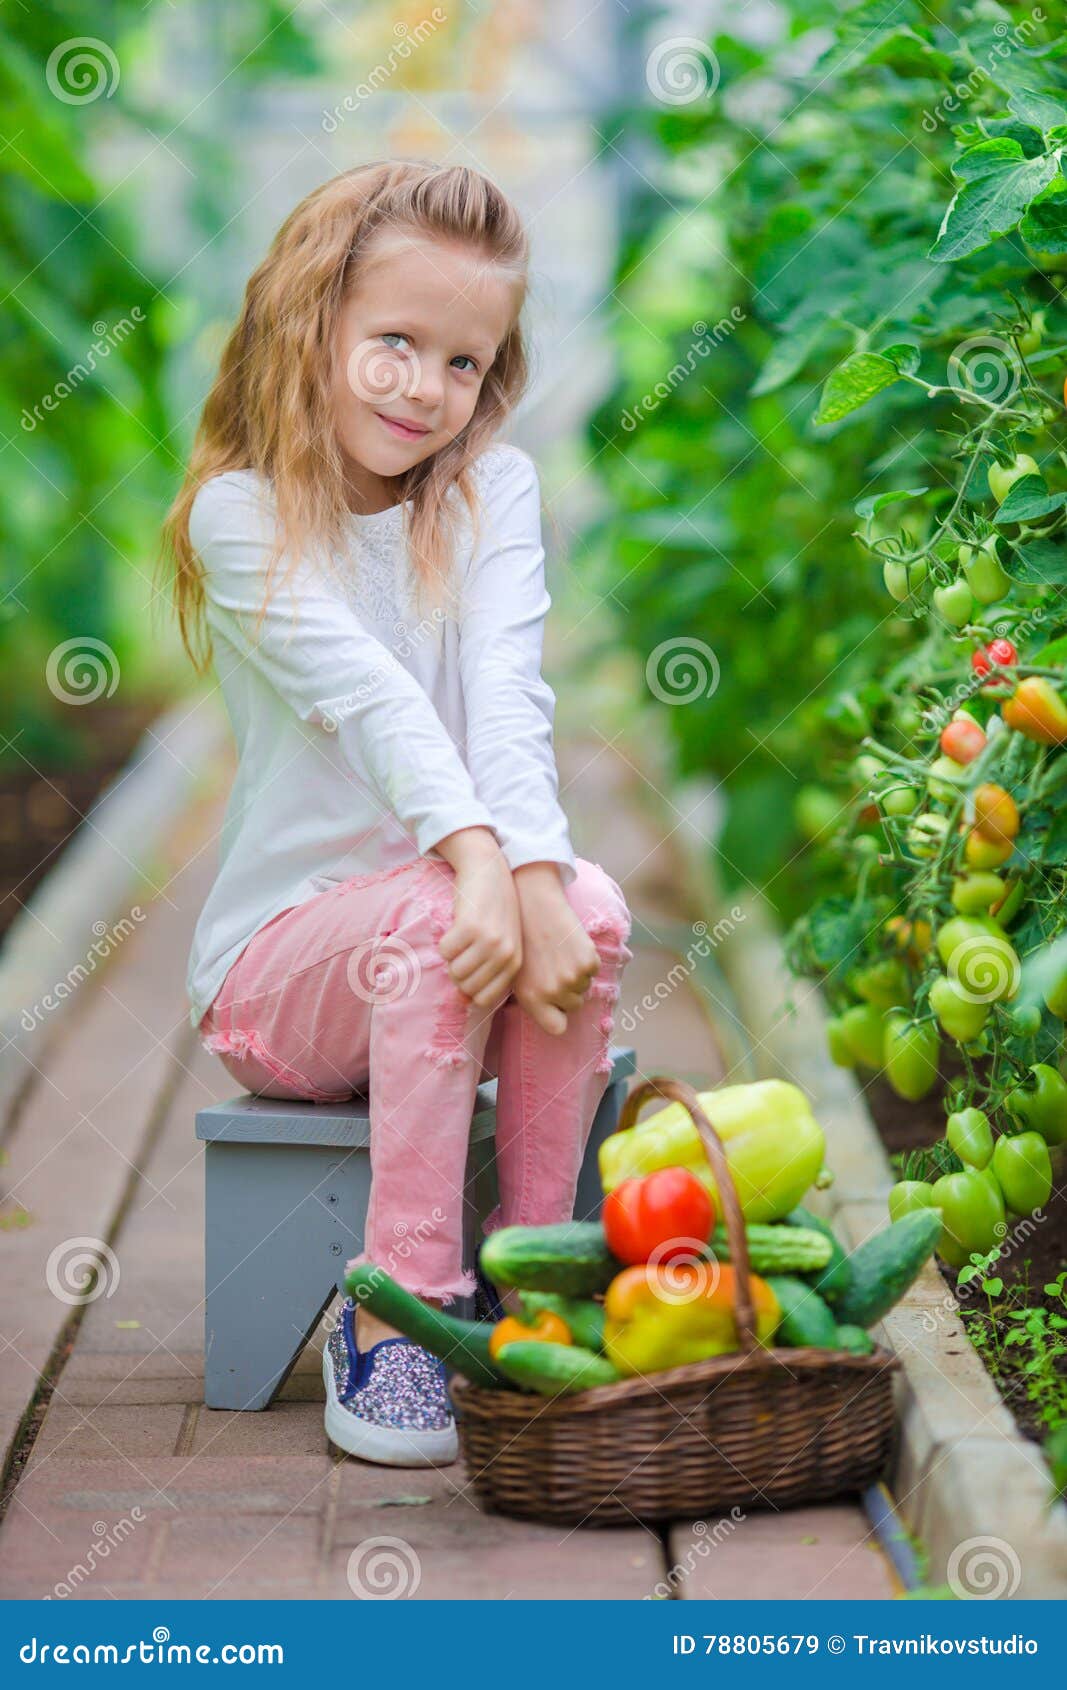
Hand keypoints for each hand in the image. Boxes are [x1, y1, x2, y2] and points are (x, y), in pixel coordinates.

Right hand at [433, 827, 521, 1009]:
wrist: (490, 870)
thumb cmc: (494, 910)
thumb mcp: (500, 943)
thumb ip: (487, 974)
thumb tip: (462, 1002)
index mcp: (515, 962)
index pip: (484, 999)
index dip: (470, 989)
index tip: (470, 969)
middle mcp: (504, 954)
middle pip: (466, 986)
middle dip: (458, 972)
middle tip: (464, 949)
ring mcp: (488, 941)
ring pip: (454, 970)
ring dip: (451, 956)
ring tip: (462, 937)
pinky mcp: (469, 927)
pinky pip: (445, 951)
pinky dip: (445, 941)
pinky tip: (457, 925)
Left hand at [511, 863, 599, 1035]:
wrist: (533, 906)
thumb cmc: (522, 942)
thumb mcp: (516, 977)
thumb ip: (532, 1000)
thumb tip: (551, 1019)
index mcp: (532, 1000)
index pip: (557, 1028)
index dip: (558, 1016)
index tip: (555, 1004)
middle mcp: (553, 993)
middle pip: (573, 1004)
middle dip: (568, 991)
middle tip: (553, 967)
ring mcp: (573, 978)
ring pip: (584, 986)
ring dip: (577, 974)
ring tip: (559, 953)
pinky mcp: (588, 961)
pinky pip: (593, 969)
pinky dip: (586, 959)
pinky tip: (569, 945)